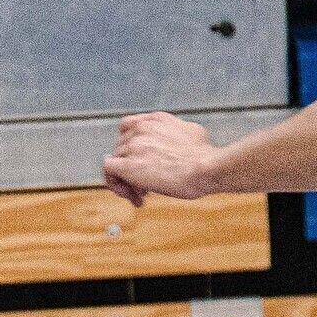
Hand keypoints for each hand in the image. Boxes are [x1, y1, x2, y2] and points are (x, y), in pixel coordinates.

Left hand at [103, 112, 220, 207]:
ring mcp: (133, 146)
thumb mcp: (192, 133)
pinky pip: (108, 171)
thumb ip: (176, 133)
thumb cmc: (205, 158)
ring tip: (144, 195)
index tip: (142, 161)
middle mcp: (141, 129)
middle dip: (132, 168)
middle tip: (146, 186)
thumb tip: (176, 141)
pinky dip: (116, 185)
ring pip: (115, 162)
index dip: (131, 147)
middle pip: (122, 149)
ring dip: (128, 181)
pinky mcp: (128, 166)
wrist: (207, 168)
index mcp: (156, 119)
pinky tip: (134, 196)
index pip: (129, 127)